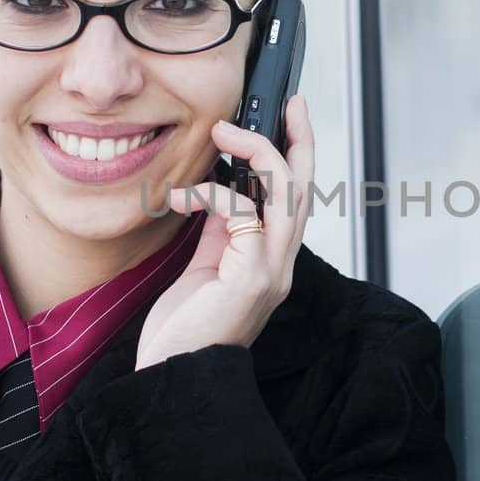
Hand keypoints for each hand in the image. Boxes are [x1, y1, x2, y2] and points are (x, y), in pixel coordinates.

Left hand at [134, 97, 315, 369]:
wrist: (173, 377)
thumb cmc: (184, 332)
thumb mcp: (204, 267)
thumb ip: (220, 231)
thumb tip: (224, 191)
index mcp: (270, 262)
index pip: (294, 200)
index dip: (295, 156)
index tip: (288, 118)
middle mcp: (281, 266)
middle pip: (305, 190)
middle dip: (301, 141)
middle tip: (291, 104)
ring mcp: (273, 272)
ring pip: (288, 195)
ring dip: (259, 153)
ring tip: (226, 131)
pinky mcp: (255, 277)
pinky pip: (244, 215)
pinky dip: (215, 194)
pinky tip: (184, 196)